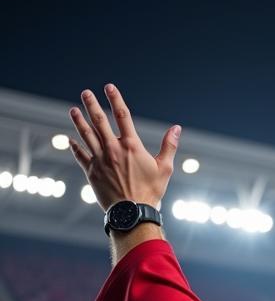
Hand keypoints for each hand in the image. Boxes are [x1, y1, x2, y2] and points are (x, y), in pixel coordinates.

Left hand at [68, 84, 179, 210]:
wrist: (133, 213)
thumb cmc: (151, 192)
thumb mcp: (165, 168)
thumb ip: (169, 146)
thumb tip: (177, 128)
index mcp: (131, 146)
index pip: (122, 115)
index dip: (115, 99)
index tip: (109, 87)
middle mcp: (113, 149)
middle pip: (99, 121)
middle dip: (91, 104)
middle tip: (85, 93)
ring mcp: (100, 160)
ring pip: (86, 135)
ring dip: (79, 121)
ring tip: (73, 110)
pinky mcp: (92, 172)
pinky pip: (80, 155)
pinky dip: (75, 146)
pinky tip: (70, 139)